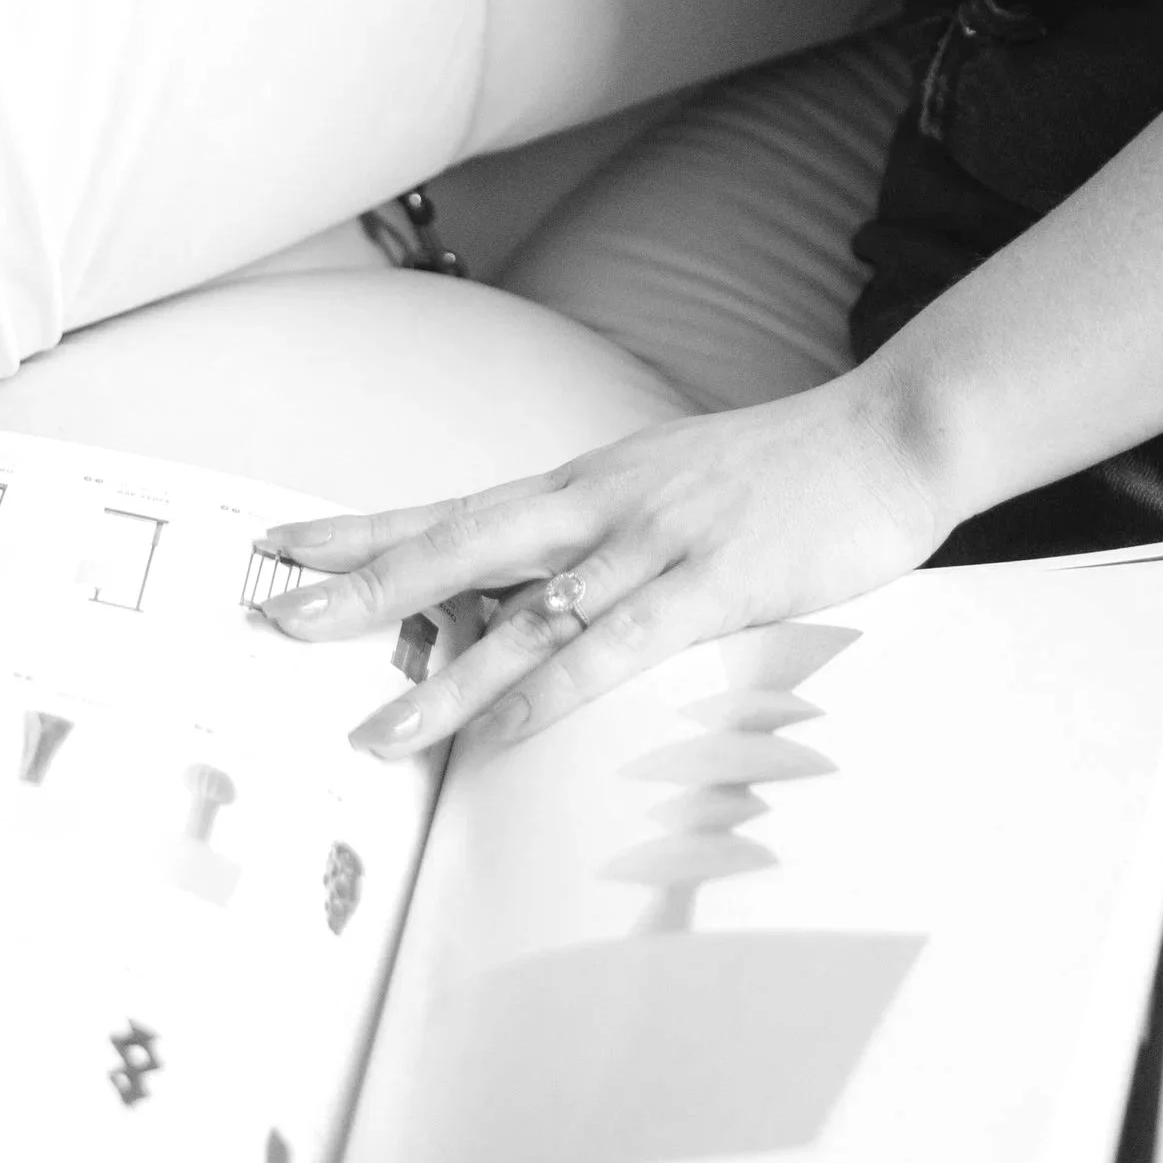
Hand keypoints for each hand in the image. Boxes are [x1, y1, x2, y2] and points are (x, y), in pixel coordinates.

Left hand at [253, 380, 949, 759]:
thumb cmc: (790, 474)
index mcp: (592, 482)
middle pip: (461, 543)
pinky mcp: (713, 582)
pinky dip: (552, 690)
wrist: (890, 433)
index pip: (456, 507)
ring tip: (373, 729)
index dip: (367, 530)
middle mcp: (604, 501)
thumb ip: (611, 541)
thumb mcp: (678, 492)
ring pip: (527, 612)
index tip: (282, 546)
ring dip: (445, 672)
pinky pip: (617, 644)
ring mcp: (655, 539)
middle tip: (273, 613)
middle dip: (364, 584)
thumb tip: (543, 599)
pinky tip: (503, 729)